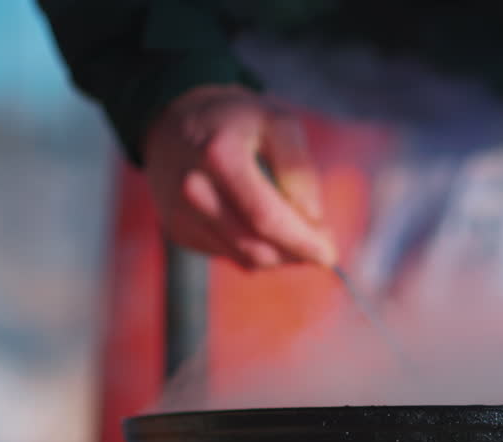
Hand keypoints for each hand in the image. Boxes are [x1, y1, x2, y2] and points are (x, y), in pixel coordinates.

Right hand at [142, 85, 335, 268]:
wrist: (172, 123)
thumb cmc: (234, 121)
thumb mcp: (276, 122)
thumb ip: (298, 167)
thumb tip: (313, 217)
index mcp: (220, 156)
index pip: (265, 216)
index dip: (301, 241)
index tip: (330, 253)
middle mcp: (194, 189)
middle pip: (256, 246)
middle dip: (296, 253)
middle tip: (323, 248)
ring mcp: (181, 214)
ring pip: (245, 258)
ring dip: (280, 256)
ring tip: (298, 237)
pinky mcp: (178, 231)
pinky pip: (229, 255)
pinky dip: (256, 252)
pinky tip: (267, 232)